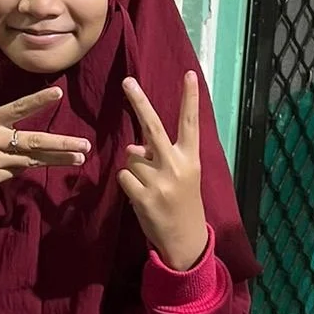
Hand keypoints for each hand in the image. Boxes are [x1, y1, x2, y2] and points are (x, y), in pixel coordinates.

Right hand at [0, 88, 89, 194]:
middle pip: (33, 141)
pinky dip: (27, 167)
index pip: (18, 108)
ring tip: (78, 157)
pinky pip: (18, 172)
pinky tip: (34, 164)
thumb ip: (8, 127)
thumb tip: (38, 139)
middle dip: (61, 144)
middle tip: (84, 144)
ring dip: (57, 160)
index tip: (58, 93)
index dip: (38, 101)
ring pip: (32, 160)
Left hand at [118, 74, 207, 269]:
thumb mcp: (181, 176)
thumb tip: (134, 148)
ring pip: (131, 158)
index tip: (190, 74)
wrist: (185, 239)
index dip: (189, 98)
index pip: (190, 122)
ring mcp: (159, 181)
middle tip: (127, 81)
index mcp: (190, 158)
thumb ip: (160, 157)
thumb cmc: (182, 202)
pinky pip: (123, 176)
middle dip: (139, 102)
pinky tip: (142, 197)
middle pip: (152, 127)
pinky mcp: (143, 196)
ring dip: (135, 170)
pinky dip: (128, 184)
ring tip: (151, 188)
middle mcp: (176, 165)